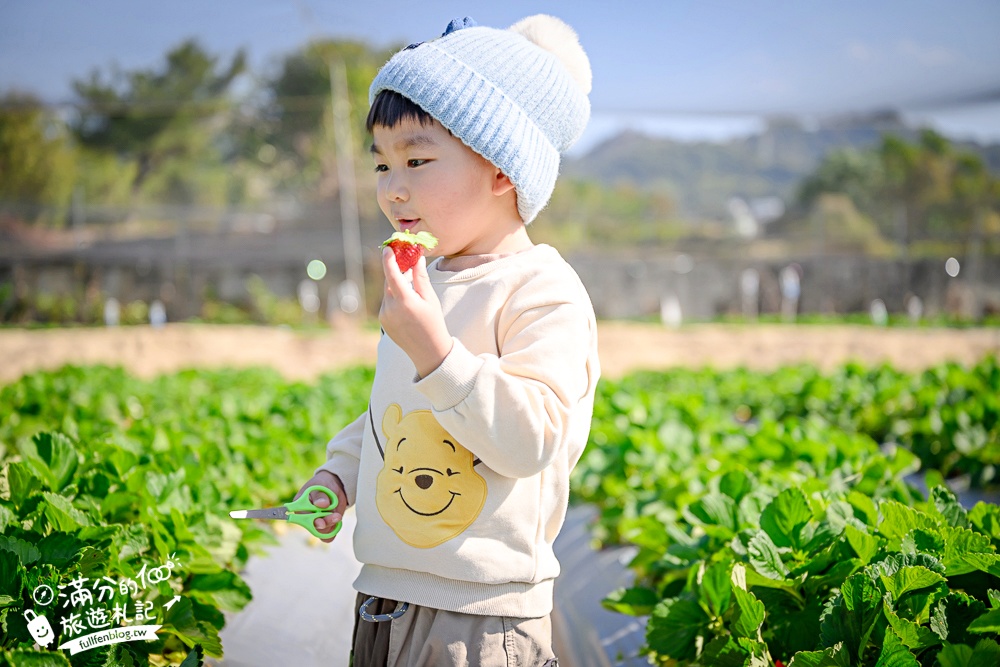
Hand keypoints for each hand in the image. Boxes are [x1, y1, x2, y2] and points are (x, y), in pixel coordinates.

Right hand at [294, 471, 346, 542]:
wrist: (334, 488)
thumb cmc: (324, 484)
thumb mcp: (321, 485)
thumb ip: (320, 495)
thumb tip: (321, 504)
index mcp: (299, 505)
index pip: (300, 516)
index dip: (309, 520)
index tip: (320, 521)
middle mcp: (305, 517)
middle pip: (312, 526)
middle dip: (325, 523)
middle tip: (337, 516)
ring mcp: (315, 523)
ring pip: (321, 532)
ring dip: (332, 525)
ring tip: (338, 516)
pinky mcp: (324, 528)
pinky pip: (328, 536)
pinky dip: (334, 530)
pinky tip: (338, 522)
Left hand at [379, 248, 452, 376]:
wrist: (428, 351)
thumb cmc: (433, 323)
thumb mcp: (430, 299)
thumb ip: (420, 278)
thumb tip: (416, 258)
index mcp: (404, 302)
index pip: (391, 274)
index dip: (388, 259)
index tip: (388, 248)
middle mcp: (390, 308)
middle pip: (388, 282)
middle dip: (395, 271)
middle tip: (405, 263)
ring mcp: (384, 316)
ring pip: (387, 293)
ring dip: (396, 286)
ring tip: (412, 288)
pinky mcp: (382, 322)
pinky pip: (387, 303)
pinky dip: (394, 298)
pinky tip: (408, 304)